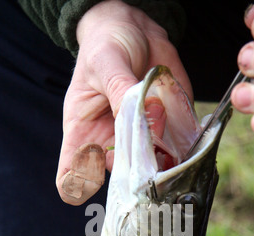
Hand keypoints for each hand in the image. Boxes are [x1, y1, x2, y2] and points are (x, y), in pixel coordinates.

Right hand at [56, 0, 192, 204]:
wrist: (136, 30)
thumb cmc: (106, 45)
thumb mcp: (106, 62)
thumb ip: (120, 90)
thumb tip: (139, 115)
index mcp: (84, 132)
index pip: (70, 174)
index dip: (75, 187)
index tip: (89, 184)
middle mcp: (111, 144)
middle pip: (118, 178)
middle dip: (133, 173)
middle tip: (144, 152)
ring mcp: (139, 141)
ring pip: (150, 170)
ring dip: (161, 159)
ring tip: (162, 124)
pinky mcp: (166, 131)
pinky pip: (176, 150)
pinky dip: (183, 147)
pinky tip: (182, 131)